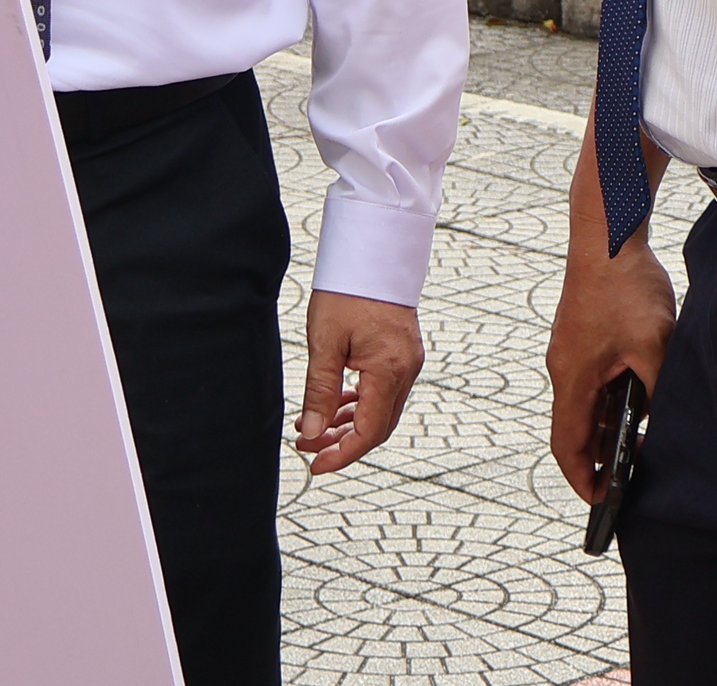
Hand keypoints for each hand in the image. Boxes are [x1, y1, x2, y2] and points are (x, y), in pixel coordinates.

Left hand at [294, 291, 422, 474]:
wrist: (373, 251)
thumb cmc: (347, 290)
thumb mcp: (325, 342)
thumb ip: (320, 392)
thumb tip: (313, 433)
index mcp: (388, 370)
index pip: (369, 432)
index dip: (342, 454)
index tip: (315, 464)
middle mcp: (406, 370)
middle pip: (378, 427)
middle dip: (342, 442)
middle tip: (307, 445)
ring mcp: (409, 361)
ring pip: (382, 410)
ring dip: (350, 423)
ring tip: (315, 426)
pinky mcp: (405, 352)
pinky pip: (385, 391)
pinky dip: (361, 403)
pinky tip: (338, 403)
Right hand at [543, 119, 678, 502]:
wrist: (609, 234)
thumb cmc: (625, 286)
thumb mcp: (654, 347)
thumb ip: (657, 391)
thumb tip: (659, 422)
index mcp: (574, 379)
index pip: (568, 445)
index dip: (582, 478)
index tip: (601, 500)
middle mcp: (564, 368)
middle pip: (574, 428)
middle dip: (597, 457)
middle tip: (624, 480)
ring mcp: (571, 350)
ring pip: (584, 403)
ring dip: (606, 425)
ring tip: (635, 444)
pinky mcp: (581, 334)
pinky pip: (590, 379)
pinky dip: (609, 397)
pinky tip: (637, 397)